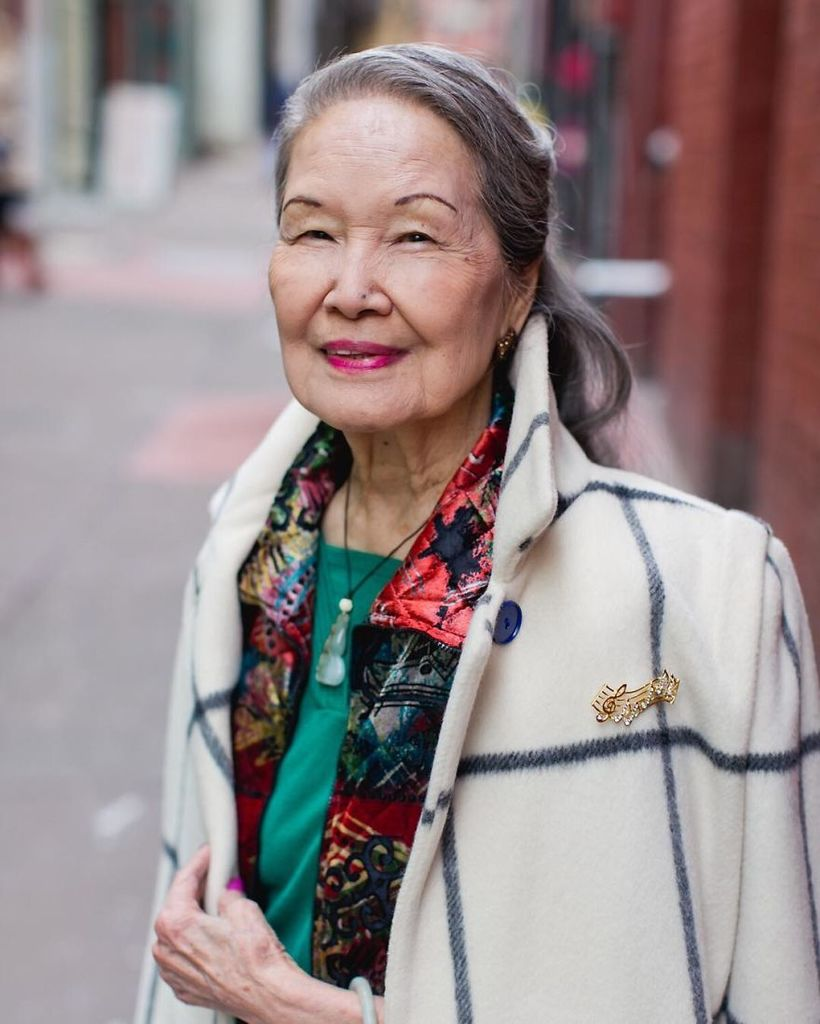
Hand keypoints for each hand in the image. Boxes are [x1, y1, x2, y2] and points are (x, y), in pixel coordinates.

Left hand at [152, 845, 362, 1022]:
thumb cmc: (256, 958)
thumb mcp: (243, 909)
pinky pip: (184, 957)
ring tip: (215, 905)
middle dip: (194, 889)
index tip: (209, 851)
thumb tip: (226, 891)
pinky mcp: (185, 988)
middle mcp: (166, 949)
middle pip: (176, 907)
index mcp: (175, 923)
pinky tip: (215, 937)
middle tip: (214, 873)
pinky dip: (196, 943)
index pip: (184, 881)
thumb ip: (227, 894)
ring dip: (193, 918)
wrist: (268, 996)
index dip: (199, 861)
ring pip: (177, 934)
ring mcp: (173, 972)